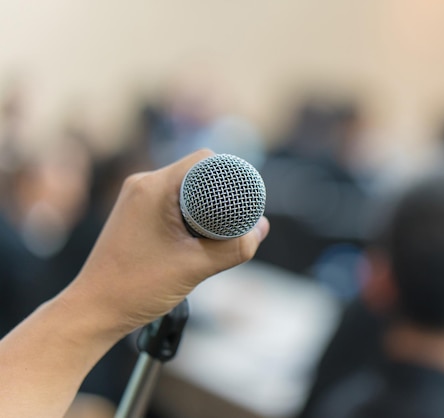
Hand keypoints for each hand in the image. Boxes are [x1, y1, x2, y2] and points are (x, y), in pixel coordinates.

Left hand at [61, 149, 269, 338]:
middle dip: (221, 196)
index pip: (205, 160)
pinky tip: (198, 239)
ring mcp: (137, 199)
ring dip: (206, 208)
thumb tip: (261, 228)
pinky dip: (191, 215)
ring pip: (185, 190)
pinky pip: (172, 203)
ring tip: (217, 234)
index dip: (232, 176)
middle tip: (236, 222)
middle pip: (197, 174)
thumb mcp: (196, 267)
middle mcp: (143, 186)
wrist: (94, 310)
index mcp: (154, 188)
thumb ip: (235, 247)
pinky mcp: (136, 214)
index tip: (248, 200)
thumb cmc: (136, 288)